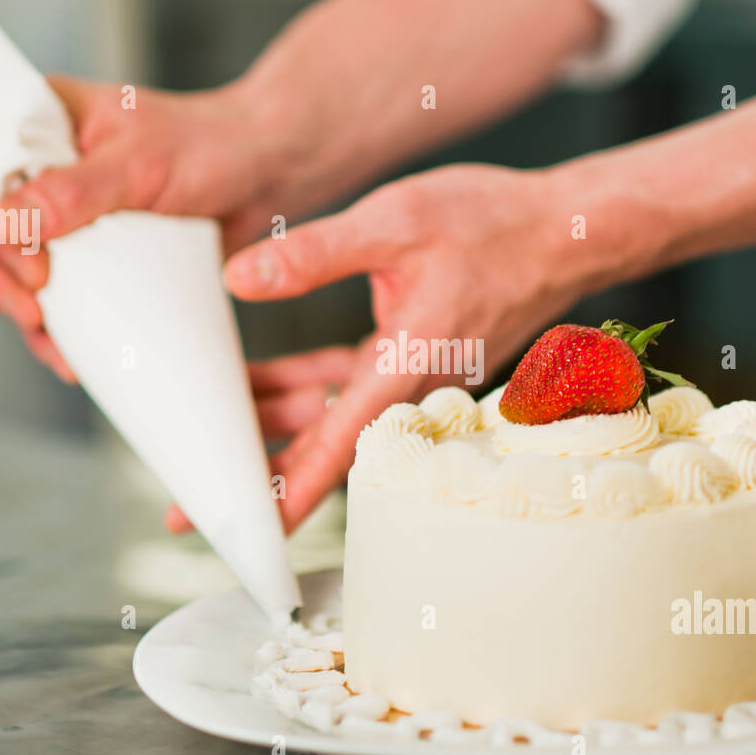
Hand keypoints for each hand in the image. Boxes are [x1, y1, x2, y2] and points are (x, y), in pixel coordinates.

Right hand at [0, 73, 310, 379]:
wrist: (268, 169)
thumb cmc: (210, 146)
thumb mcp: (139, 163)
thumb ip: (74, 190)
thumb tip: (11, 222)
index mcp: (38, 121)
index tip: (33, 274)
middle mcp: (43, 166)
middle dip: (5, 283)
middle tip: (37, 316)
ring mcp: (67, 214)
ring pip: (20, 271)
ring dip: (32, 317)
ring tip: (59, 351)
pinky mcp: (96, 252)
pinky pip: (64, 293)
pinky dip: (66, 328)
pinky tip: (77, 356)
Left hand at [168, 162, 607, 534]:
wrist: (564, 233)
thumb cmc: (493, 224)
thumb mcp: (395, 222)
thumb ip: (314, 255)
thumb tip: (239, 279)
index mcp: (403, 366)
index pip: (332, 448)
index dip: (283, 495)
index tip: (241, 532)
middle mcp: (407, 387)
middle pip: (321, 448)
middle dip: (257, 473)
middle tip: (192, 503)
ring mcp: (412, 378)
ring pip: (328, 417)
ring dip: (275, 422)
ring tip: (212, 426)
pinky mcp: (414, 359)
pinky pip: (348, 389)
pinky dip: (307, 387)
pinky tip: (269, 378)